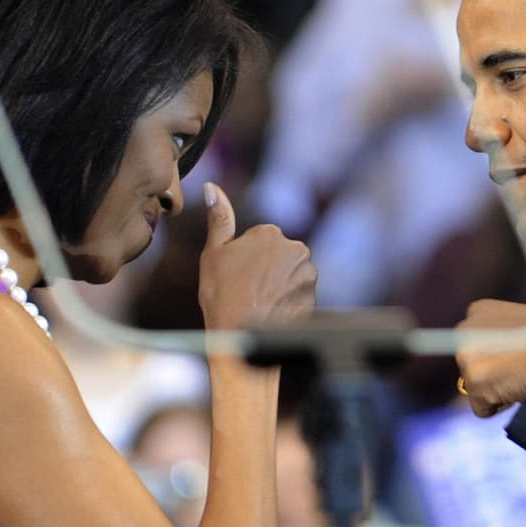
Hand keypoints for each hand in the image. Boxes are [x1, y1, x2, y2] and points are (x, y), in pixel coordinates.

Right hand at [198, 182, 316, 330]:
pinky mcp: (314, 297)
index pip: (259, 239)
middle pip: (278, 254)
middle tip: (246, 289)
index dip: (245, 257)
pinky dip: (287, 300)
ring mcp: (308, 274)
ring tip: (258, 301)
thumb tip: (212, 187)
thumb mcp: (213, 253)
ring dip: (278, 284)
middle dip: (265, 268)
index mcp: (270, 233)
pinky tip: (271, 311)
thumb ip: (219, 218)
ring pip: (289, 273)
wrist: (241, 340)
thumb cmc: (221, 296)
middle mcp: (295, 249)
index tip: (237, 274)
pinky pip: (299, 293)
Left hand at [455, 299, 525, 416]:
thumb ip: (503, 334)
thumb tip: (498, 355)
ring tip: (523, 376)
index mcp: (478, 311)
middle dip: (492, 373)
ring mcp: (467, 356)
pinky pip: (481, 408)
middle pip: (470, 365)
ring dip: (498, 390)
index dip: (497, 356)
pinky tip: (518, 389)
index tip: (517, 356)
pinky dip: (499, 406)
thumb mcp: (524, 323)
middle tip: (521, 369)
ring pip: (476, 388)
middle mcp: (465, 329)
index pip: (475, 344)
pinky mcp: (474, 381)